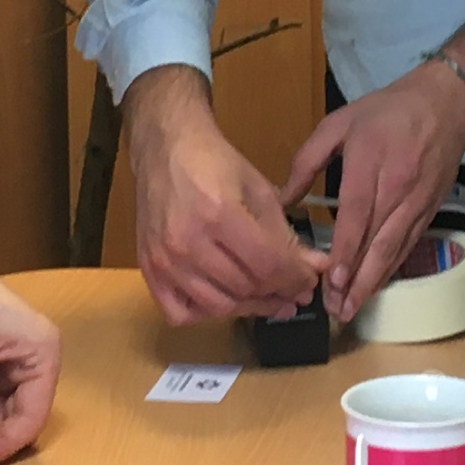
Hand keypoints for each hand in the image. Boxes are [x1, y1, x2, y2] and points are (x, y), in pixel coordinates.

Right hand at [125, 65, 325, 323]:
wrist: (165, 150)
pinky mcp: (148, 268)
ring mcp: (164, 259)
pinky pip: (178, 312)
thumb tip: (315, 268)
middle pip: (245, 288)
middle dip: (278, 294)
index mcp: (220, 214)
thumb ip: (286, 235)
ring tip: (268, 300)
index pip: (268, 266)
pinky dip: (203, 314)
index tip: (308, 283)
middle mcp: (188, 241)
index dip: (295, 280)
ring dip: (249, 307)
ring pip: (217, 306)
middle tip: (294, 293)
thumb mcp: (258, 191)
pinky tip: (221, 300)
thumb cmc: (214, 164)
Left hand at [281, 62, 464, 321]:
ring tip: (352, 308)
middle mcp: (396, 189)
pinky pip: (407, 245)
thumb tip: (281, 199)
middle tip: (338, 309)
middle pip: (375, 242)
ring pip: (393, 249)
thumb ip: (306, 162)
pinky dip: (390, 269)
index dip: (346, 250)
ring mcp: (415, 203)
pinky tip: (374, 286)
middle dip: (357, 280)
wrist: (447, 103)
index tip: (333, 279)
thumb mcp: (338, 124)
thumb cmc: (386, 111)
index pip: (357, 215)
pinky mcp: (428, 211)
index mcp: (370, 164)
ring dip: (373, 282)